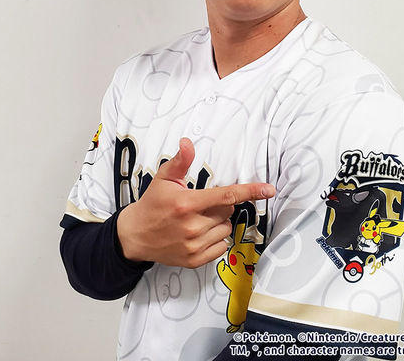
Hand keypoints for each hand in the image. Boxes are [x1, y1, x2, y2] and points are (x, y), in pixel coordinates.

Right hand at [116, 137, 274, 268]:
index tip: (269, 190)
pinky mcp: (195, 260)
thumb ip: (180, 161)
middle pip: (228, 211)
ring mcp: (194, 245)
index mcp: (187, 203)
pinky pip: (221, 246)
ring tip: (197, 219)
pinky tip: (199, 233)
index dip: (251, 191)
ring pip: (226, 228)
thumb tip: (188, 143)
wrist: (135, 236)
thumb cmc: (152, 204)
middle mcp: (192, 226)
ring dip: (218, 222)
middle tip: (201, 204)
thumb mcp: (164, 178)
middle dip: (220, 205)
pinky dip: (215, 239)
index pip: (227, 195)